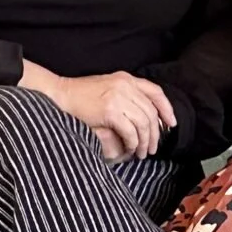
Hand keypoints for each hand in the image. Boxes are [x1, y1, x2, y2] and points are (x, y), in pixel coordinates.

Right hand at [42, 72, 176, 161]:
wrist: (60, 95)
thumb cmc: (81, 96)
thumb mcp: (108, 87)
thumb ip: (126, 95)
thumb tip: (144, 115)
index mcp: (126, 78)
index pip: (155, 92)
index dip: (166, 109)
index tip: (171, 124)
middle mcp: (125, 85)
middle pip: (151, 111)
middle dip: (156, 133)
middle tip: (153, 148)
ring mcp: (118, 97)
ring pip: (144, 123)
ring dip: (145, 141)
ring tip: (143, 153)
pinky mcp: (110, 111)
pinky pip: (130, 131)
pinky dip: (133, 143)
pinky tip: (131, 150)